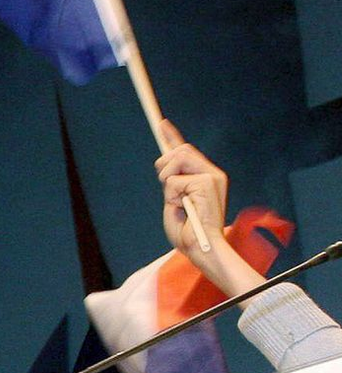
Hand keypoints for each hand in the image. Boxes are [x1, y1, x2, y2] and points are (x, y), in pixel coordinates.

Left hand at [154, 121, 228, 256]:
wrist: (203, 249)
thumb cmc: (188, 232)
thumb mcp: (175, 203)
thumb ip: (172, 184)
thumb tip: (164, 167)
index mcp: (206, 177)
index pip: (187, 151)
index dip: (172, 136)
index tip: (161, 124)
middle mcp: (212, 173)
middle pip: (179, 150)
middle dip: (164, 166)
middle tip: (168, 189)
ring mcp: (211, 176)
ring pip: (176, 159)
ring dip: (168, 181)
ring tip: (178, 201)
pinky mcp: (207, 182)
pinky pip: (174, 180)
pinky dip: (171, 195)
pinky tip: (183, 206)